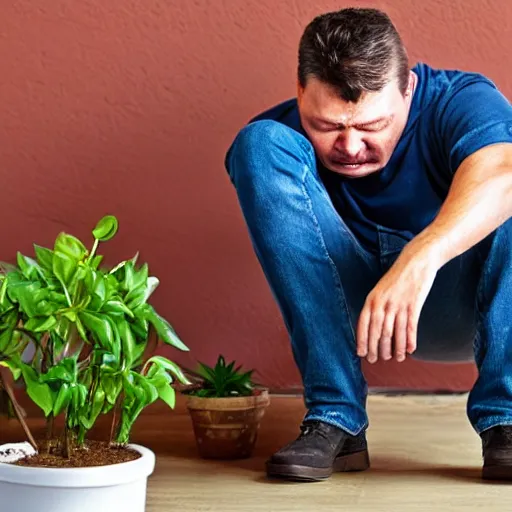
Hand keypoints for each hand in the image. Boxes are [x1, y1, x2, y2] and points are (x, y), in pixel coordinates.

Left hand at [356, 245, 439, 362]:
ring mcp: (399, 303)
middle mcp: (383, 302)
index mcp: (372, 298)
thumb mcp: (380, 289)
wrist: (416, 260)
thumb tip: (373, 327)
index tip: (361, 353)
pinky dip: (410, 340)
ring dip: (395, 348)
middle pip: (378, 331)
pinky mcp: (414, 304)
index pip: (363, 323)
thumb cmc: (397, 277)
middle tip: (376, 360)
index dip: (362, 340)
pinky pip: (410, 326)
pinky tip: (410, 350)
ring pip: (394, 332)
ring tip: (396, 358)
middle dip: (376, 348)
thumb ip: (376, 306)